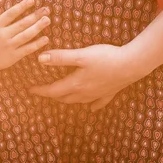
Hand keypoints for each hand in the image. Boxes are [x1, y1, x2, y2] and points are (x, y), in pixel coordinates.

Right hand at [0, 0, 50, 74]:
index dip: (21, 6)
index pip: (10, 14)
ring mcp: (9, 46)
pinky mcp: (14, 56)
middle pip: (21, 24)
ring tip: (47, 20)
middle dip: (35, 16)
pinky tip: (46, 38)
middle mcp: (3, 36)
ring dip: (38, 27)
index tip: (32, 0)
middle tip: (46, 9)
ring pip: (26, 35)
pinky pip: (27, 49)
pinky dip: (37, 44)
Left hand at [28, 44, 146, 109]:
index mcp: (76, 84)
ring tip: (62, 97)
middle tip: (43, 92)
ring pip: (79, 101)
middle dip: (52, 95)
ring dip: (68, 100)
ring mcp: (98, 94)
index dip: (40, 90)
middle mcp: (85, 92)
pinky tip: (91, 107)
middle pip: (64, 97)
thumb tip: (40, 59)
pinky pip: (98, 102)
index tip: (30, 90)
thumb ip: (60, 57)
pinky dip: (92, 104)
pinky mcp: (110, 92)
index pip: (53, 90)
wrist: (132, 64)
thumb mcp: (81, 55)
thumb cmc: (105, 58)